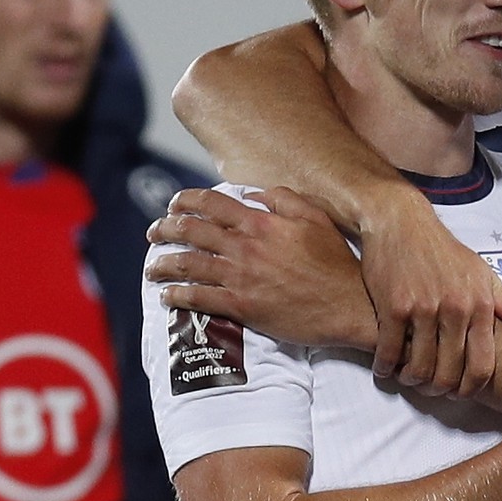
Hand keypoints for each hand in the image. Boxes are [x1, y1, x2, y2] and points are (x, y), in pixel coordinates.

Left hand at [146, 186, 373, 347]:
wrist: (349, 306)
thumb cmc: (337, 263)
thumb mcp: (317, 219)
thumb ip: (284, 199)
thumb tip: (254, 194)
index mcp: (263, 223)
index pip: (212, 204)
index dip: (186, 201)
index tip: (174, 204)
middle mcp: (247, 247)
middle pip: (191, 232)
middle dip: (166, 229)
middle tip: (156, 233)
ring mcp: (242, 277)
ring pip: (188, 265)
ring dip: (163, 264)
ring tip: (152, 268)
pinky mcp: (242, 306)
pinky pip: (199, 299)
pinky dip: (177, 295)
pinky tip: (168, 296)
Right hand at [358, 194, 501, 398]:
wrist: (403, 223)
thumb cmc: (446, 253)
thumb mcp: (484, 276)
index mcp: (481, 305)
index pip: (482, 366)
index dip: (469, 389)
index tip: (458, 392)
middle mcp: (456, 308)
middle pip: (448, 373)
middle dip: (438, 390)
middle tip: (429, 389)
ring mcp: (424, 308)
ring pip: (419, 367)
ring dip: (411, 380)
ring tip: (407, 376)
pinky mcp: (394, 306)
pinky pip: (389, 352)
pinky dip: (385, 366)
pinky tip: (385, 366)